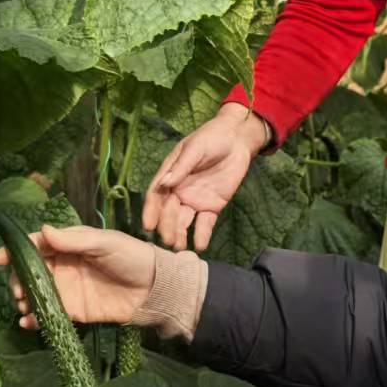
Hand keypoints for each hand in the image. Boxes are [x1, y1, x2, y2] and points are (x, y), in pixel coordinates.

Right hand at [0, 224, 155, 328]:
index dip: (16, 250)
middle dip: (18, 280)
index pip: (37, 245)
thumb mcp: (104, 243)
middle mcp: (63, 266)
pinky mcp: (74, 311)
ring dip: (24, 299)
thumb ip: (73, 240)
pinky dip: (34, 319)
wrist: (154, 289)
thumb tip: (42, 230)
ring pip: (36, 293)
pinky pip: (48, 314)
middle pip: (30, 271)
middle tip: (17, 290)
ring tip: (23, 305)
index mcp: (69, 244)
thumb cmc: (131, 257)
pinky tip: (28, 321)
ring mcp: (67, 289)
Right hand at [140, 106, 267, 250]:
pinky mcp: (212, 207)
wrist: (238, 140)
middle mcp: (179, 191)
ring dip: (181, 234)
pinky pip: (205, 223)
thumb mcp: (195, 148)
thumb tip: (164, 183)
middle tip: (168, 241)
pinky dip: (202, 234)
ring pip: (184, 221)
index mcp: (170, 175)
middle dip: (167, 227)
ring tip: (180, 248)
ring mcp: (195, 200)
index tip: (149, 226)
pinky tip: (201, 245)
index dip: (151, 211)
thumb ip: (182, 167)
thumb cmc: (211, 138)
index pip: (156, 196)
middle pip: (169, 212)